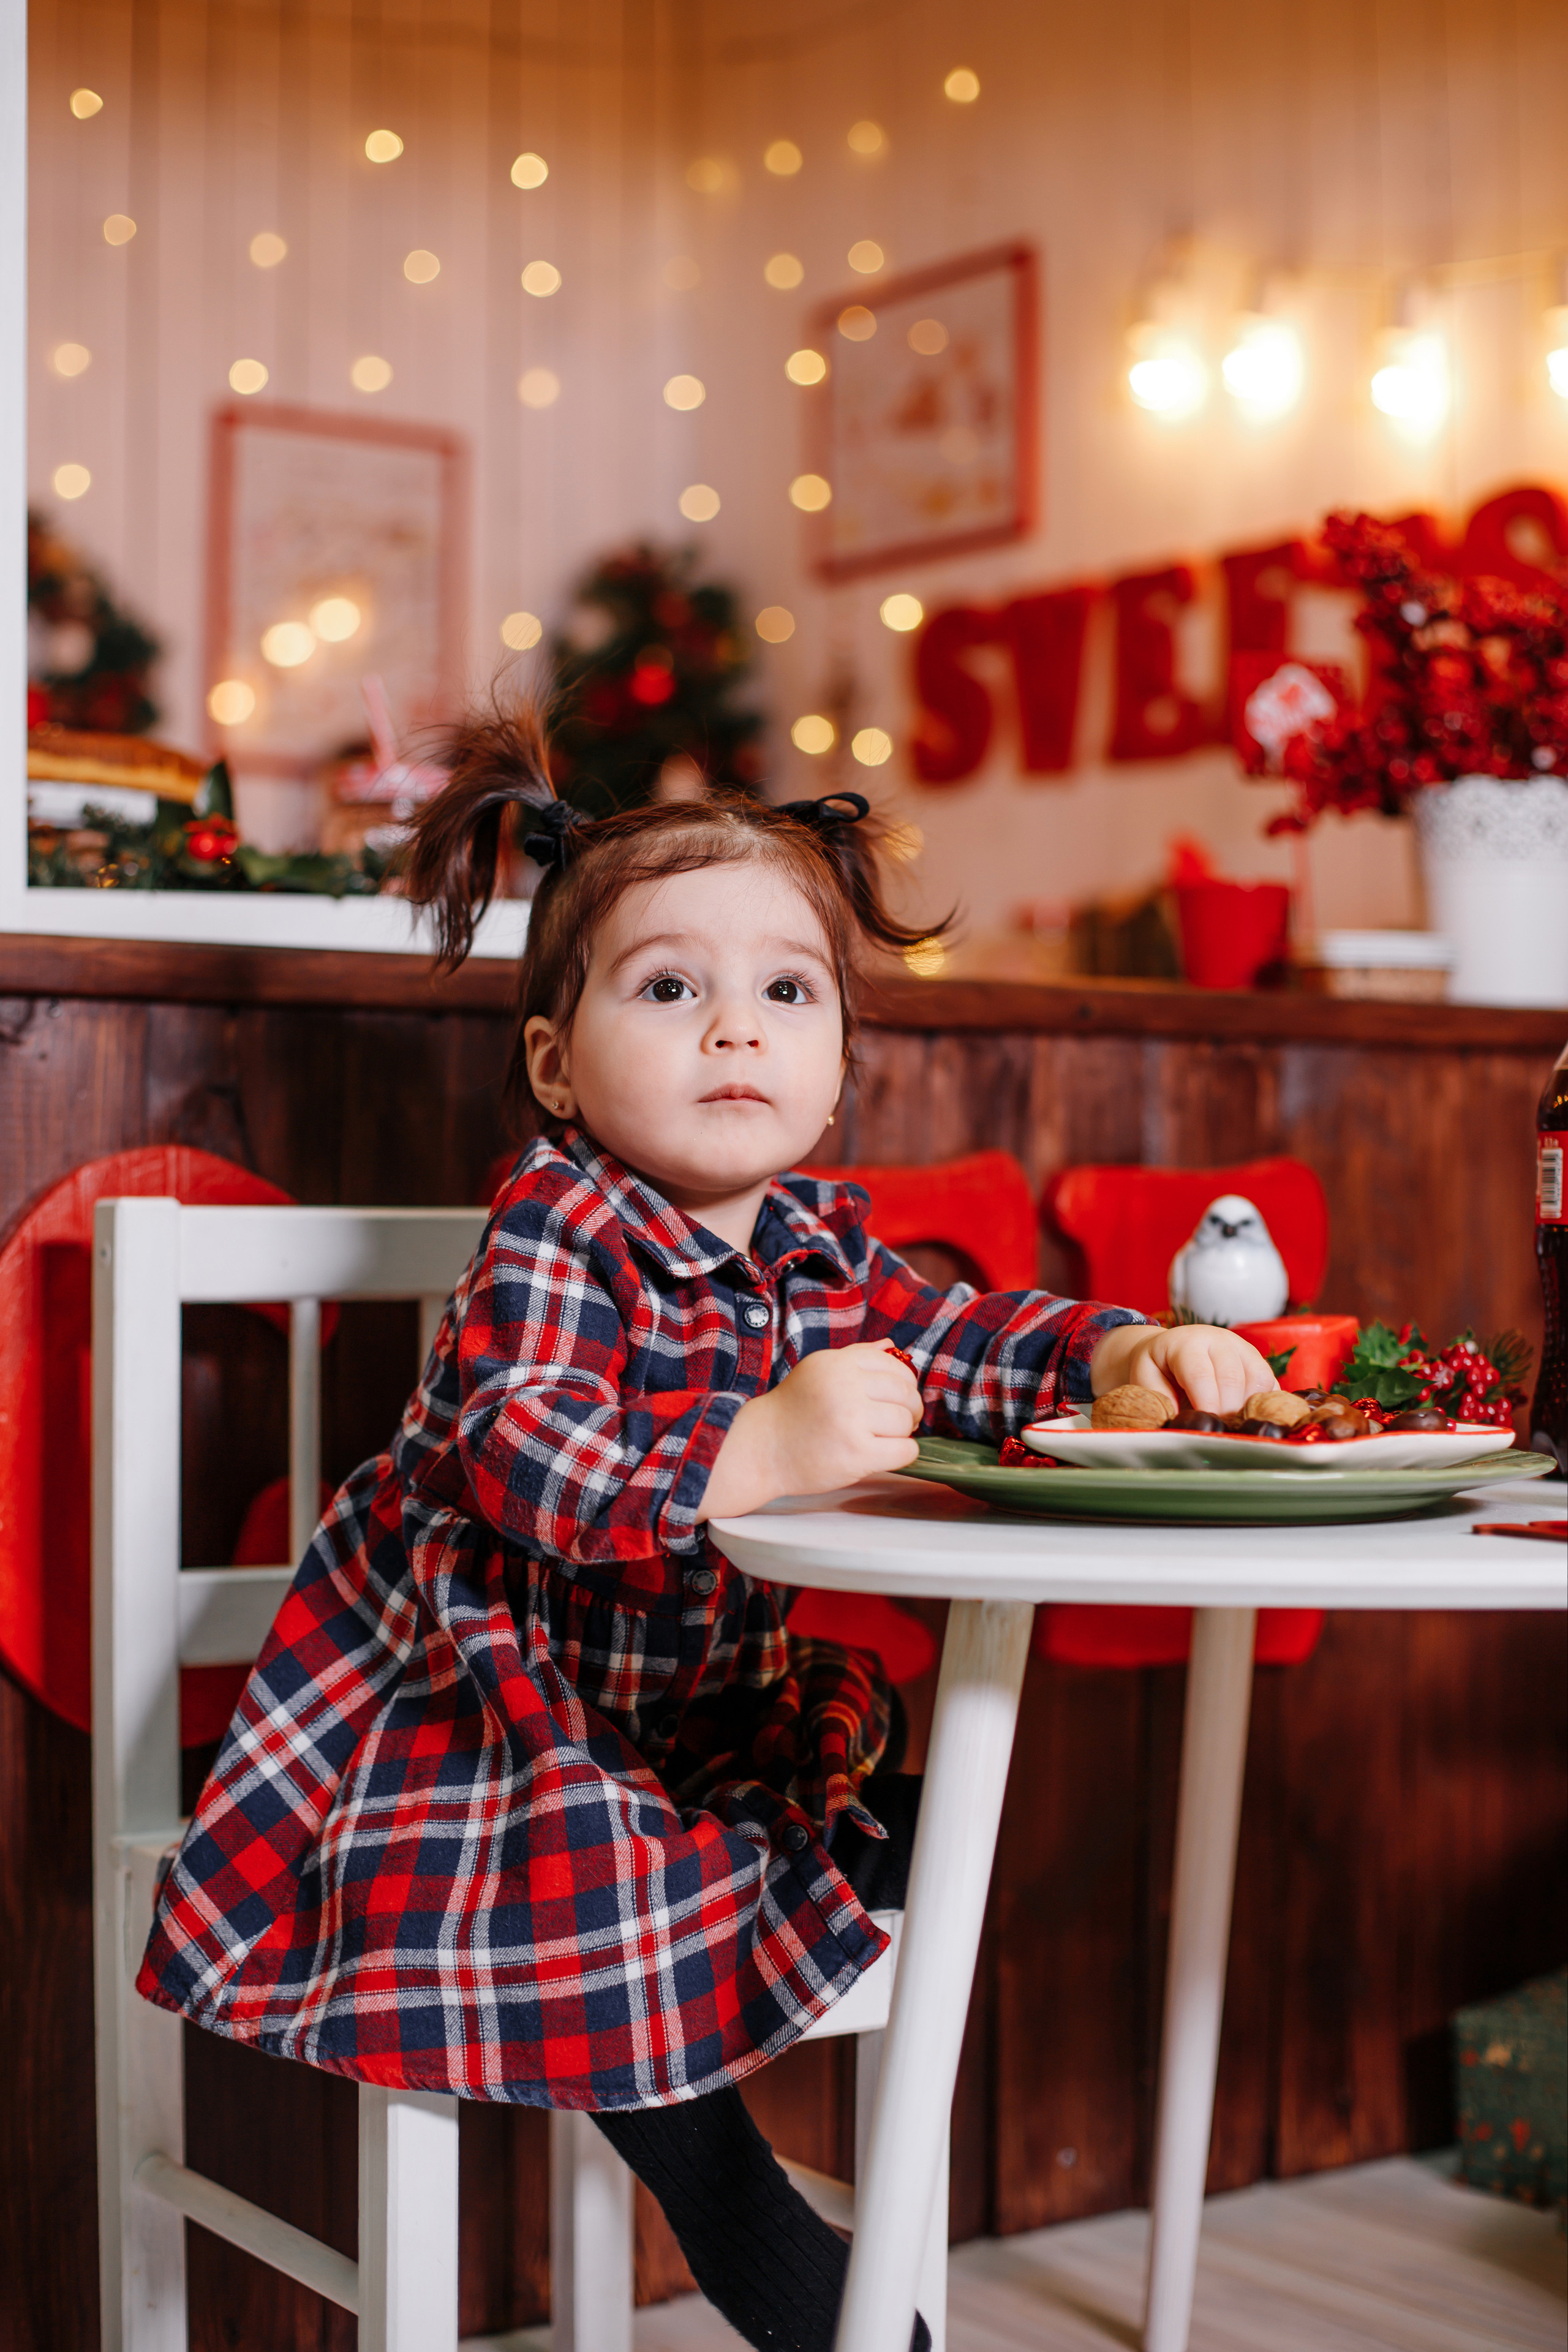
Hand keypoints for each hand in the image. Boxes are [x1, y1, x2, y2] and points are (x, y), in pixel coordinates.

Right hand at [699, 1342, 922, 1518]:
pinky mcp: (857, 1453)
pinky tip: (885, 1454)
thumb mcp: (818, 1371)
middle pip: (904, 1393)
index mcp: (837, 1364)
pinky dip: (903, 1453)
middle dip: (910, 1408)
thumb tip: (891, 1345)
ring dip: (903, 1432)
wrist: (761, 1449)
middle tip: (901, 1420)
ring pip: (905, 1421)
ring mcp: (851, 1420)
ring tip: (886, 1437)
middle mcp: (845, 1387)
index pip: (894, 1365)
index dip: (905, 1382)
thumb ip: (855, 1356)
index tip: (898, 1397)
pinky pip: (904, 1450)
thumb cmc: (792, 1412)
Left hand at [1087, 1322, 1276, 1416]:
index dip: (1205, 1404)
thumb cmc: (1158, 1368)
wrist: (1170, 1347)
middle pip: (1232, 1378)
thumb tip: (1180, 1424)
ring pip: (1257, 1379)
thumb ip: (1159, 1400)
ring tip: (1232, 1427)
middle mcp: (1219, 1340)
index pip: (1200, 1374)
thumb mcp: (1146, 1380)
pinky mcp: (1258, 1360)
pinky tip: (1248, 1419)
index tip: (1206, 1427)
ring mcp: (1242, 1348)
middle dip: (1227, 1411)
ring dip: (1247, 1409)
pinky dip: (1263, 1404)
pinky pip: (1270, 1383)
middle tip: (1219, 1433)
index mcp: (1187, 1343)